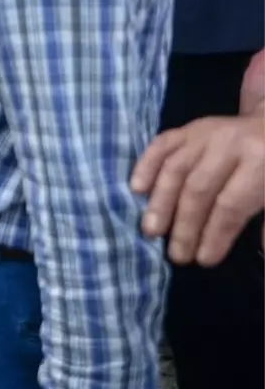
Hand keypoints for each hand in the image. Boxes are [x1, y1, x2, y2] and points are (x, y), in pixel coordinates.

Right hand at [132, 47, 264, 265]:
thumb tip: (260, 251)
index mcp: (260, 162)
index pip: (230, 204)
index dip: (215, 234)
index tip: (204, 260)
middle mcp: (228, 143)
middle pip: (198, 188)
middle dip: (184, 225)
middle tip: (175, 255)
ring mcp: (203, 132)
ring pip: (175, 168)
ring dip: (160, 202)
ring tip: (151, 231)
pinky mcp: (186, 128)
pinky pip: (161, 145)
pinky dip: (146, 165)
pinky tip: (136, 189)